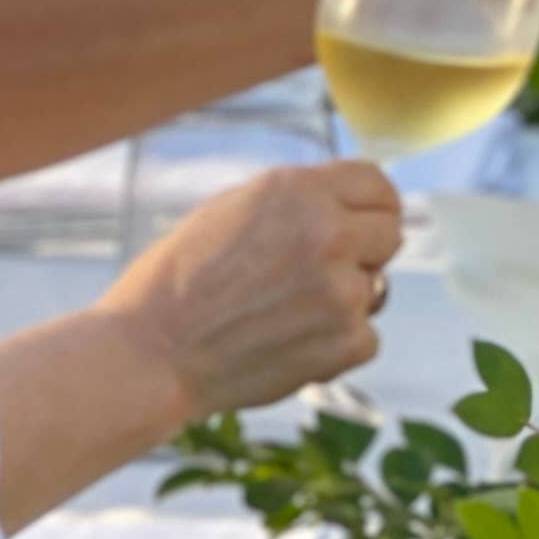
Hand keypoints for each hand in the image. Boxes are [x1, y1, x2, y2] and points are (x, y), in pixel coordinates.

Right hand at [99, 162, 404, 429]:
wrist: (148, 354)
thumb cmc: (176, 283)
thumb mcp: (232, 211)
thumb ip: (296, 203)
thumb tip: (347, 207)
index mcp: (298, 190)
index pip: (377, 184)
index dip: (371, 206)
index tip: (364, 223)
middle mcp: (329, 232)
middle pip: (390, 234)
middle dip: (364, 252)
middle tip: (318, 275)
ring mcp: (342, 289)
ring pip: (376, 289)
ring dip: (343, 302)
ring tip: (282, 314)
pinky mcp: (346, 340)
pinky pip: (366, 337)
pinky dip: (336, 346)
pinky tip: (287, 345)